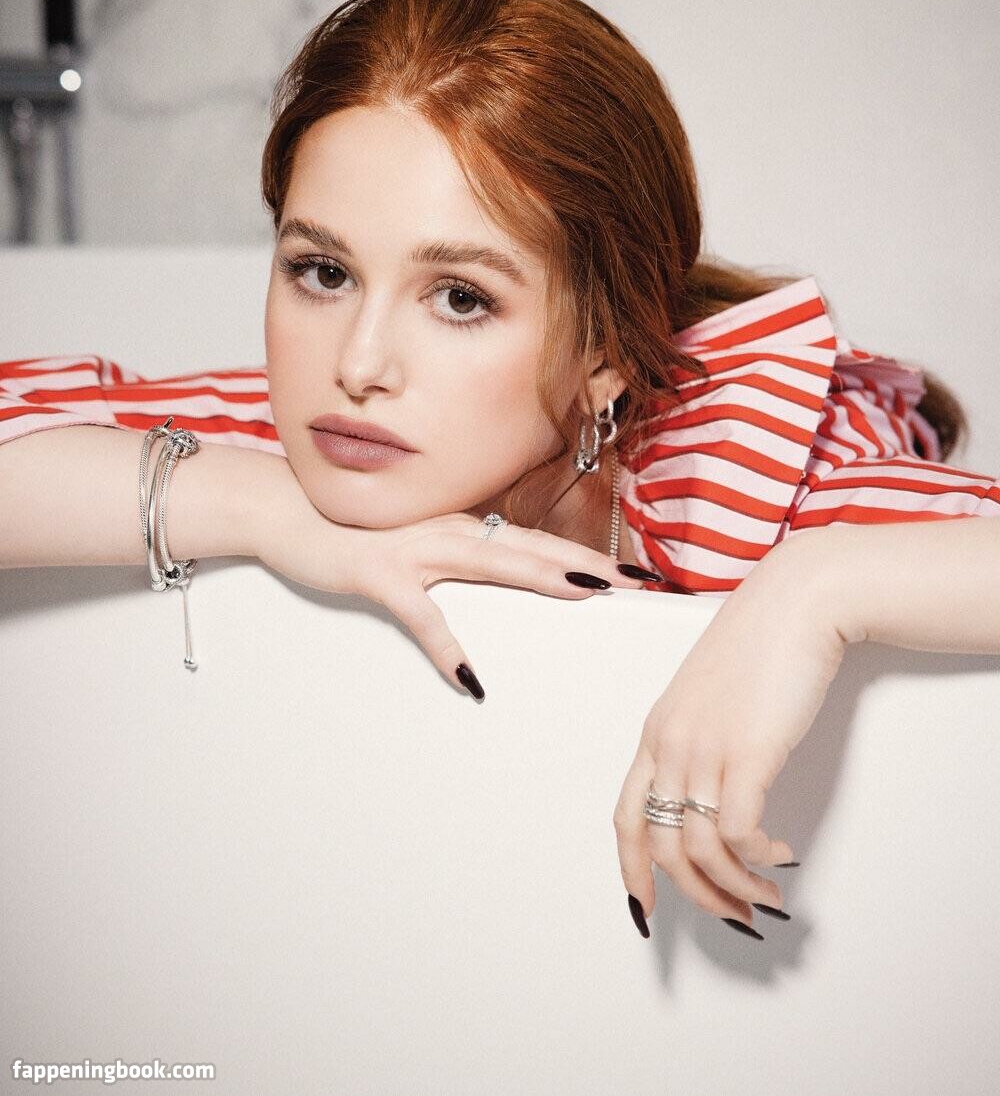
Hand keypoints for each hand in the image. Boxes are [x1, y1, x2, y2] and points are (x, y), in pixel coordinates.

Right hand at [252, 457, 657, 697]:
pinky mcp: (380, 576)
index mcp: (462, 527)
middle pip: (532, 548)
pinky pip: (422, 617)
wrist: (287, 510)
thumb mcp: (416, 543)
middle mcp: (449, 531)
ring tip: (588, 596)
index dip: (585, 555)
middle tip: (636, 580)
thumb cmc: (355, 532)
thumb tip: (499, 575)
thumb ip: (457, 556)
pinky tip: (470, 679)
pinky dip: (446, 646)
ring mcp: (416, 550)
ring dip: (542, 577)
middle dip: (587, 564)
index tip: (632, 572)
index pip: (536, 542)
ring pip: (492, 563)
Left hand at [613, 531, 845, 935]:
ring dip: (735, 886)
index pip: (626, 817)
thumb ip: (703, 738)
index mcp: (657, 731)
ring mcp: (705, 749)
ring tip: (768, 893)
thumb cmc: (762, 642)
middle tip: (735, 913)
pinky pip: (737, 833)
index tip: (647, 907)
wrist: (796, 602)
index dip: (632, 871)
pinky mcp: (747, 753)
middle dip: (698, 894)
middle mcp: (671, 745)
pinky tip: (781, 852)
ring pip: (699, 850)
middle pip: (661, 846)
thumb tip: (718, 789)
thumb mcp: (713, 695)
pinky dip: (758, 856)